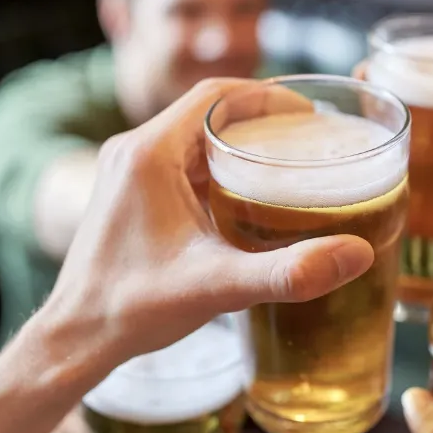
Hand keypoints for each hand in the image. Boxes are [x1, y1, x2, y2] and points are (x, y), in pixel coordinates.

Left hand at [37, 78, 374, 376]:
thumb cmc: (132, 307)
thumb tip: (355, 254)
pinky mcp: (134, 196)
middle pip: (208, 112)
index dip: (266, 96)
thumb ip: (288, 272)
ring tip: (290, 163)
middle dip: (262, 119)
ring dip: (241, 143)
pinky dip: (221, 167)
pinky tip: (252, 198)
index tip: (309, 114)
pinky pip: (184, 163)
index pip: (214, 95)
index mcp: (150, 154)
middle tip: (310, 140)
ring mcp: (131, 173)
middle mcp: (135, 152)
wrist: (76, 338)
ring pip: (196, 138)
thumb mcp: (217, 287)